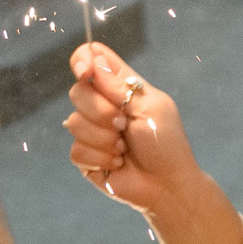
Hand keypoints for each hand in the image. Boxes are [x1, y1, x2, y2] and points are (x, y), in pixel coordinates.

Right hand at [67, 42, 200, 212]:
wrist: (168, 185)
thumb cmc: (166, 144)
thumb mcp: (150, 108)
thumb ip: (120, 85)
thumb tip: (94, 58)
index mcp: (120, 87)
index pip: (91, 58)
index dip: (82, 60)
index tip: (86, 73)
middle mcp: (102, 105)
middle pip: (77, 91)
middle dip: (101, 111)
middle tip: (124, 125)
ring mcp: (92, 131)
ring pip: (74, 123)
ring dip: (104, 140)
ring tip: (124, 149)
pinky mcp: (86, 157)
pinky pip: (76, 150)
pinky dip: (100, 159)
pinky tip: (117, 164)